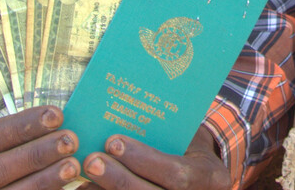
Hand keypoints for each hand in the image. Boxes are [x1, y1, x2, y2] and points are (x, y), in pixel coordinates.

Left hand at [80, 126, 233, 189]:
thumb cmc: (189, 144)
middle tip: (92, 160)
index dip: (144, 160)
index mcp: (210, 177)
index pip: (176, 174)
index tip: (113, 142)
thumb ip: (162, 129)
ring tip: (83, 175)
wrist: (200, 170)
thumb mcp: (188, 133)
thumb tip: (116, 113)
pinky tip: (86, 188)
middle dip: (119, 179)